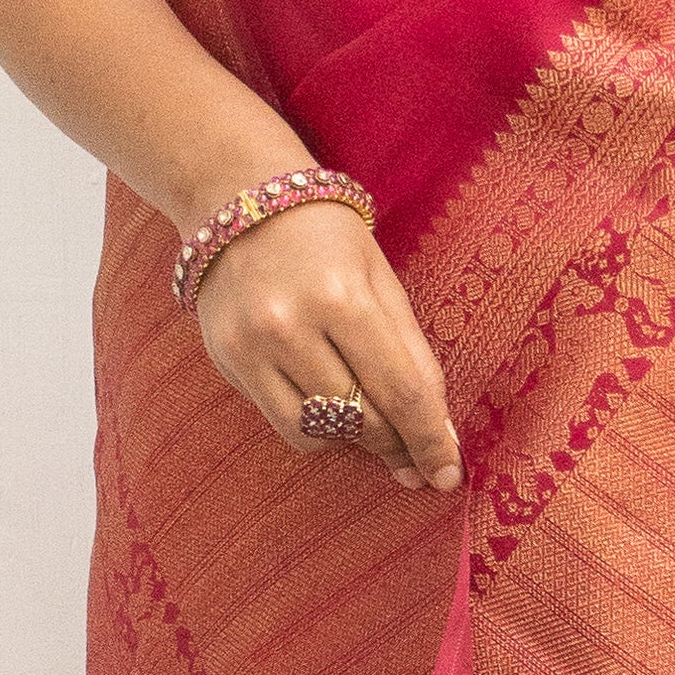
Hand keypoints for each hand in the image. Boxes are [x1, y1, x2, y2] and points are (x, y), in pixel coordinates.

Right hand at [189, 198, 462, 494]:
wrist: (238, 198)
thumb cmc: (326, 238)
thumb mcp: (381, 280)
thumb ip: (411, 355)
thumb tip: (438, 436)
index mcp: (342, 296)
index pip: (399, 389)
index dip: (430, 439)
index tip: (448, 475)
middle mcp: (289, 326)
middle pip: (361, 419)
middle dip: (397, 443)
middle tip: (415, 453)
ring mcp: (250, 348)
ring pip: (321, 434)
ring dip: (357, 439)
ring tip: (372, 421)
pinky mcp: (226, 362)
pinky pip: (285, 425)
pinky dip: (318, 429)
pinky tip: (329, 405)